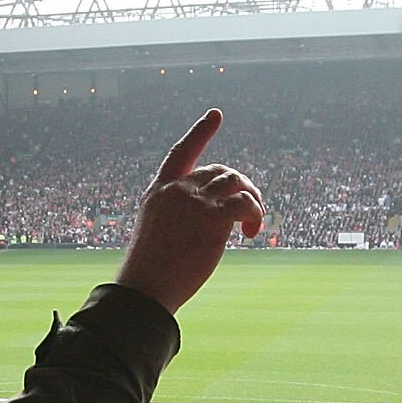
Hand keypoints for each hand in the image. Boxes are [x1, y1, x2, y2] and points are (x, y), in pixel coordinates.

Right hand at [114, 110, 263, 315]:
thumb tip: (214, 216)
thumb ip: (179, 214)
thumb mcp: (157, 230)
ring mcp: (194, 202)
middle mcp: (178, 190)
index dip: (200, 132)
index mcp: (160, 190)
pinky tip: (250, 232)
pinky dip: (255, 213)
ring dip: (252, 201)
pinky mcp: (212, 219)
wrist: (146, 288)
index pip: (182, 152)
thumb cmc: (151, 270)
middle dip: (241, 187)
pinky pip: (245, 203)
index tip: (216, 114)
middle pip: (221, 171)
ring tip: (251, 227)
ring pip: (237, 182)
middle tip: (248, 215)